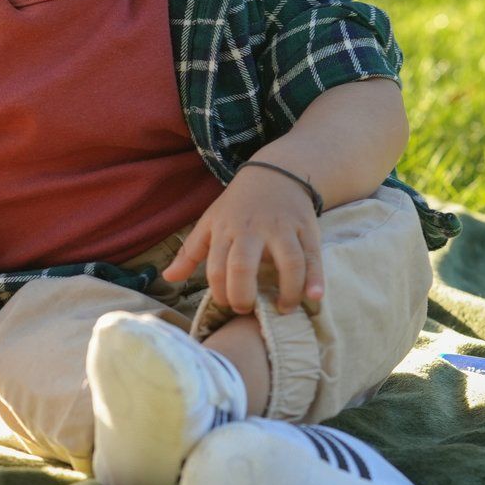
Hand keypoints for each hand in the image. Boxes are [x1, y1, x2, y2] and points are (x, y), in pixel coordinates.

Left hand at [164, 164, 323, 314]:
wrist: (275, 174)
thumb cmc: (237, 206)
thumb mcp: (210, 222)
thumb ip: (190, 252)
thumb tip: (168, 278)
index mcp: (226, 230)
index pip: (217, 268)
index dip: (220, 293)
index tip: (227, 305)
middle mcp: (253, 229)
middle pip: (244, 266)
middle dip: (243, 295)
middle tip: (247, 310)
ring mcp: (282, 228)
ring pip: (287, 262)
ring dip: (287, 291)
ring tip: (283, 309)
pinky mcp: (307, 229)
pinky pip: (313, 256)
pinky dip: (316, 278)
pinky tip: (315, 297)